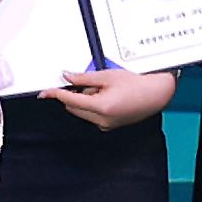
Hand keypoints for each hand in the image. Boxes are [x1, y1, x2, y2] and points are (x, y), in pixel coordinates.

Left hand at [49, 65, 174, 130]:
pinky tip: (107, 95)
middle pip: (74, 107)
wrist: (157, 94)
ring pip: (82, 111)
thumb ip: (84, 78)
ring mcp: (106, 125)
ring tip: (103, 88)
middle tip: (87, 81)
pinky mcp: (109, 126)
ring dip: (84, 99)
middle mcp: (102, 120)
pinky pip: (92, 115)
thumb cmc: (137, 83)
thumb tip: (67, 77)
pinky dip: (92, 105)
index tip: (44, 92)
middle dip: (74, 94)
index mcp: (101, 107)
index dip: (55, 94)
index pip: (70, 100)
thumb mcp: (107, 76)